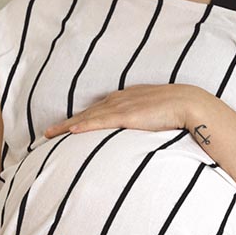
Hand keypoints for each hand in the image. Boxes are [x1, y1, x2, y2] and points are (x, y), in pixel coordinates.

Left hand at [44, 84, 205, 137]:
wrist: (189, 103)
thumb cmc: (175, 111)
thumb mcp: (153, 114)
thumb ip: (141, 121)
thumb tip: (138, 133)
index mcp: (124, 100)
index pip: (95, 111)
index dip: (78, 120)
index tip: (63, 128)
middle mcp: (118, 100)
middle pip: (85, 114)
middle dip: (65, 123)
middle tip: (46, 134)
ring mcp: (121, 107)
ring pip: (88, 117)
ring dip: (67, 126)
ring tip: (49, 134)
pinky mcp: (127, 115)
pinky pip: (100, 121)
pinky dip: (85, 126)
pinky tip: (71, 131)